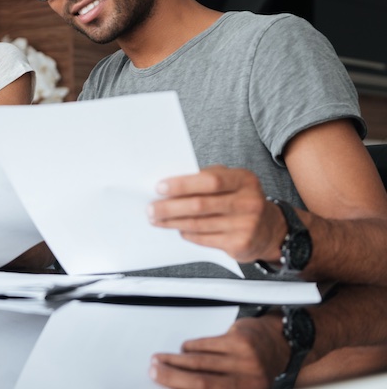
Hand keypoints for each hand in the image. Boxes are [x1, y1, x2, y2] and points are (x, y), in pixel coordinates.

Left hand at [148, 166, 285, 262]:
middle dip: (170, 207)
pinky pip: (204, 239)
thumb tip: (171, 185)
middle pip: (200, 205)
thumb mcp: (233, 182)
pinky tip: (177, 229)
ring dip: (173, 222)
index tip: (160, 187)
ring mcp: (246, 225)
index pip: (210, 180)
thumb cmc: (242, 200)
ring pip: (198, 224)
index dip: (183, 184)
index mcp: (244, 180)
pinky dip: (187, 233)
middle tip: (151, 208)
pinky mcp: (240, 245)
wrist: (271, 229)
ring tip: (157, 219)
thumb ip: (207, 179)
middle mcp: (249, 202)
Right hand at [150, 314, 287, 387]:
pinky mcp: (240, 341)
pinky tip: (185, 348)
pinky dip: (190, 347)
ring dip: (174, 360)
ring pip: (199, 362)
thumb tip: (176, 385)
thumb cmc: (253, 372)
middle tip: (153, 371)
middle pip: (199, 382)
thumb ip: (212, 386)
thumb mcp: (237, 386)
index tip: (159, 384)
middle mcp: (247, 384)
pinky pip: (205, 344)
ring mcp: (245, 362)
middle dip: (171, 377)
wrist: (279, 346)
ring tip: (160, 359)